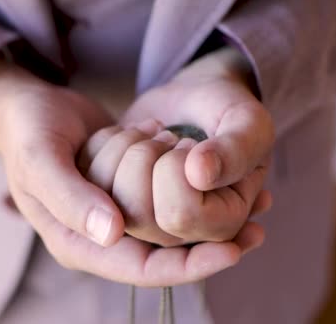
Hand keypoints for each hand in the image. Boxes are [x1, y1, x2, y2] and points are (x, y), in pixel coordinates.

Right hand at [0, 56, 249, 285]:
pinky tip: (224, 174)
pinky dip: (193, 188)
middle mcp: (102, 236)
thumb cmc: (29, 132)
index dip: (189, 266)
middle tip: (257, 224)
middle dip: (209, 242)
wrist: (30, 106)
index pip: (141, 270)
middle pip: (165, 255)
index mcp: (77, 242)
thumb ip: (71, 199)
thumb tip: (111, 234)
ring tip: (245, 191)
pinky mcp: (129, 192)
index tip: (233, 251)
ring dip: (204, 212)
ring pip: (172, 228)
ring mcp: (117, 214)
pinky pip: (168, 200)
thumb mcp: (41, 160)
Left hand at [119, 47, 274, 243]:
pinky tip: (138, 132)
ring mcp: (141, 220)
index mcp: (221, 225)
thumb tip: (199, 173)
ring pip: (104, 196)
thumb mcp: (249, 123)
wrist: (194, 99)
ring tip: (158, 135)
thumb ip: (235, 150)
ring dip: (129, 145)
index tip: (192, 146)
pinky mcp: (111, 197)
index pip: (178, 215)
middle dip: (148, 156)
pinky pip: (86, 176)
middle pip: (136, 212)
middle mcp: (178, 235)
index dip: (176, 171)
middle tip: (174, 139)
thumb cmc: (228, 113)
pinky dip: (109, 139)